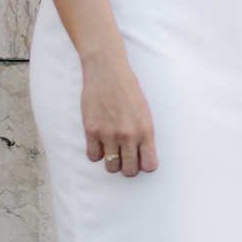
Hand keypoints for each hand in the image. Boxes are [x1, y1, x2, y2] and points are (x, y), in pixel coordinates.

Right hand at [80, 51, 156, 175]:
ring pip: (111, 167)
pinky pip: (93, 157)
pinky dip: (96, 152)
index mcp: (145, 130)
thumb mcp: (144, 111)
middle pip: (130, 171)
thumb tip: (141, 156)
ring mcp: (108, 134)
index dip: (145, 164)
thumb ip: (143, 134)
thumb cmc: (128, 89)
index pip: (149, 165)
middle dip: (129, 167)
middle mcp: (128, 135)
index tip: (141, 159)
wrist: (107, 70)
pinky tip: (99, 142)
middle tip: (126, 158)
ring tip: (112, 150)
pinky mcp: (91, 130)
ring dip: (112, 161)